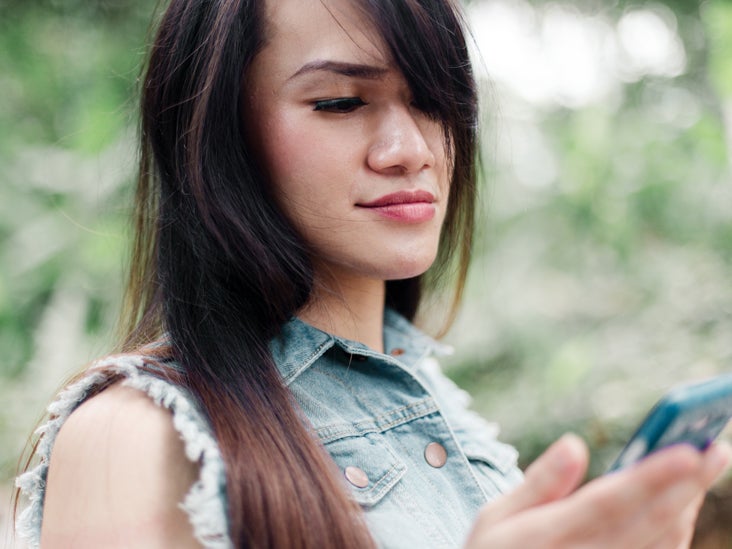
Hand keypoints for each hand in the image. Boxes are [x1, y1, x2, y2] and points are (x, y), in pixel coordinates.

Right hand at [464, 434, 730, 548]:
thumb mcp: (495, 520)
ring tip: (706, 466)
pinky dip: (678, 530)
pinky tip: (685, 504)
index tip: (686, 451)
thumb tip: (574, 444)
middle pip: (650, 521)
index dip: (651, 477)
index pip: (610, 503)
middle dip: (688, 484)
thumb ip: (538, 483)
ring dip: (689, 504)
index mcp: (550, 536)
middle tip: (716, 448)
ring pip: (663, 542)